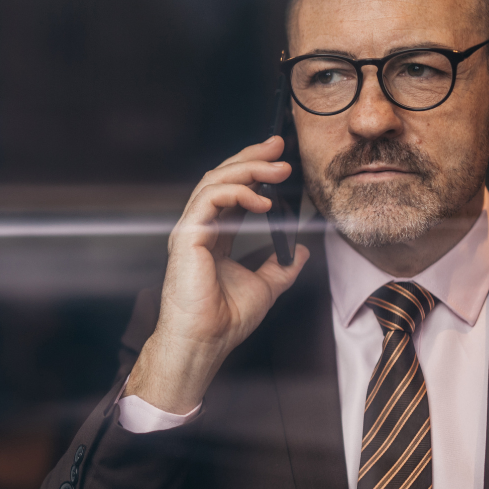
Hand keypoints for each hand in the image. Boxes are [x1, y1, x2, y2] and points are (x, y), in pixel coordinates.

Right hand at [124, 137, 309, 413]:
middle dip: (251, 157)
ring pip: (214, 182)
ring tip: (278, 169)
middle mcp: (200, 228)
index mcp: (215, 236)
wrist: (205, 342)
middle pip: (221, 177)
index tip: (279, 157)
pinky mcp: (188, 236)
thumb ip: (281, 267)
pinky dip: (237, 193)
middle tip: (278, 147)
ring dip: (248, 169)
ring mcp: (191, 230)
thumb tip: (301, 251)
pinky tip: (262, 199)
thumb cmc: (224, 321)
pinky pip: (210, 201)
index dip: (254, 169)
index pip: (232, 191)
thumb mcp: (266, 287)